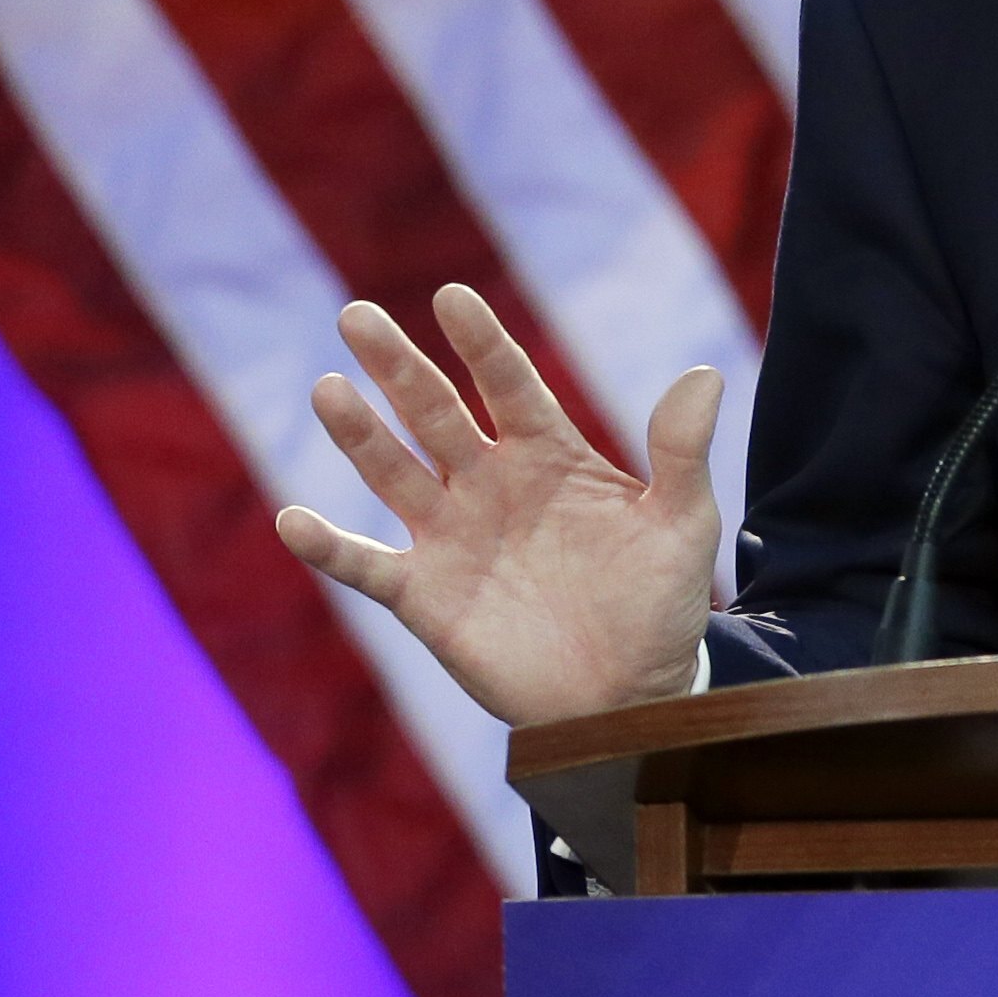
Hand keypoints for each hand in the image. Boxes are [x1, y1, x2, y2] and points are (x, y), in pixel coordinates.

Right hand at [272, 284, 726, 725]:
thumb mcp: (683, 526)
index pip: (509, 385)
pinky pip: (366, 565)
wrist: (629, 698)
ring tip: (328, 387)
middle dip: (399, 366)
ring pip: (393, 472)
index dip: (482, 344)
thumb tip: (705, 373)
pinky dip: (327, 546)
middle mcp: (490, 484)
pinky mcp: (424, 596)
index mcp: (549, 456)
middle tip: (358, 315)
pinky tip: (292, 519)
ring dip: (359, 434)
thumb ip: (681, 453)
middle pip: (435, 413)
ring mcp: (451, 536)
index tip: (453, 298)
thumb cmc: (659, 605)